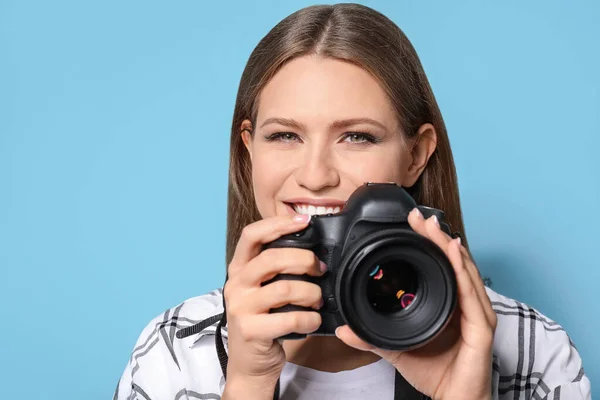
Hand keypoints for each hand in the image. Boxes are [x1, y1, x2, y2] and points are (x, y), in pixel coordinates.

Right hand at [222, 214, 325, 397]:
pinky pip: (290, 318)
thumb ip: (277, 269)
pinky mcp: (250, 330)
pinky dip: (310, 319)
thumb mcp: (263, 290)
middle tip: (320, 269)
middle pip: (272, 258)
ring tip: (318, 300)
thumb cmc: (263, 321)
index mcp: (239, 269)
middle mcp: (236, 284)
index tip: (304, 220)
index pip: (252, 235)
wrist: (249, 363)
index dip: (278, 224)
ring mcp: (240, 307)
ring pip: (285, 288)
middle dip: (305, 260)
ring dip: (311, 293)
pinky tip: (314, 321)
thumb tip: (312, 249)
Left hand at [335, 208, 496, 399]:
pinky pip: (474, 296)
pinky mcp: (483, 329)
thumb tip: (344, 329)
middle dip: (437, 237)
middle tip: (419, 217)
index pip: (440, 265)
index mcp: (448, 303)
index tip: (411, 224)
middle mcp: (465, 304)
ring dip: (450, 247)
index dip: (428, 243)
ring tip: (435, 228)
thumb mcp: (396, 348)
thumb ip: (371, 337)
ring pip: (465, 272)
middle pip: (453, 262)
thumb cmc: (434, 372)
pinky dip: (463, 273)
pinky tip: (455, 255)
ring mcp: (477, 314)